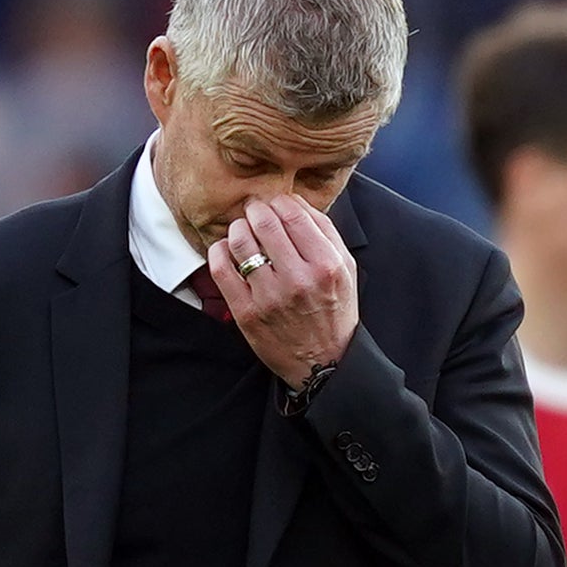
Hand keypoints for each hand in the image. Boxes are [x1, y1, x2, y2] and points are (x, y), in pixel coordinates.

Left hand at [212, 193, 359, 391]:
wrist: (324, 364)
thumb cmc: (334, 312)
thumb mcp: (346, 270)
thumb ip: (325, 233)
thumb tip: (294, 202)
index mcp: (326, 264)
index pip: (292, 212)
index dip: (279, 202)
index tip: (275, 206)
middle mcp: (298, 279)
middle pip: (264, 222)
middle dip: (256, 211)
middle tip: (255, 214)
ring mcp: (270, 297)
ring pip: (240, 241)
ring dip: (238, 229)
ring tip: (244, 233)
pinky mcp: (246, 312)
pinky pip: (221, 268)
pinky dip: (220, 251)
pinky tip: (228, 251)